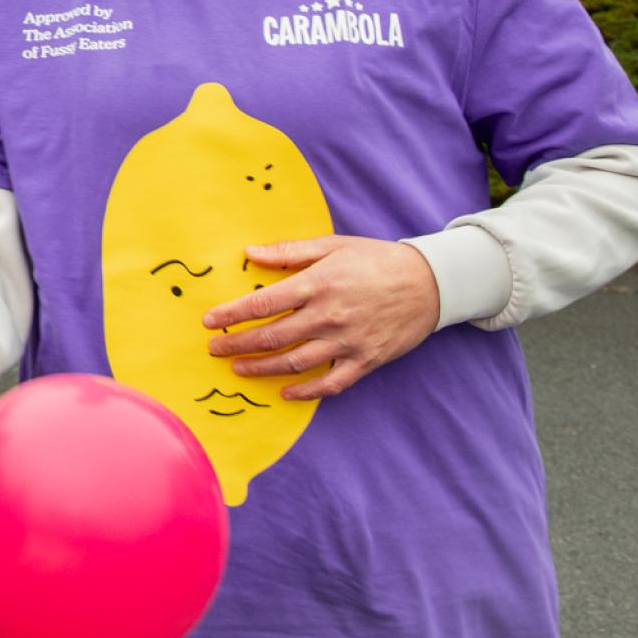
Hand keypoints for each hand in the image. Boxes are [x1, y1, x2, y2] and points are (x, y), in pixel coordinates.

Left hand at [202, 235, 440, 399]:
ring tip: (238, 368)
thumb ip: (288, 253)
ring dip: (261, 368)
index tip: (209, 321)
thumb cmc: (374, 260)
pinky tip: (285, 391)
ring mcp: (346, 342)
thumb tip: (250, 253)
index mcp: (317, 284)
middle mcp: (328, 316)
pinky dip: (305, 390)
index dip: (232, 314)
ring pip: (294, 362)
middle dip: (237, 344)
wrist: (429, 283)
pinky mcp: (365, 361)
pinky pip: (330, 383)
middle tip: (214, 348)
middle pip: (272, 337)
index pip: (263, 303)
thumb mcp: (331, 245)